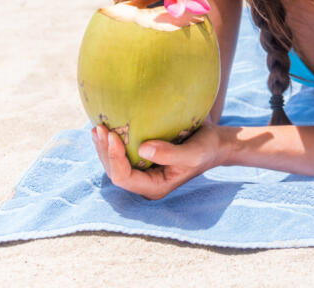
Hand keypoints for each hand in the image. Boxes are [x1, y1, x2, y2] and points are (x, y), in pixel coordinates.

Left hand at [91, 122, 224, 199]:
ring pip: (115, 163)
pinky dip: (113, 141)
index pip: (124, 178)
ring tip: (97, 127)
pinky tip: (107, 127)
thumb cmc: (207, 148)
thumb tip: (143, 149)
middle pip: (114, 171)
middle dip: (104, 151)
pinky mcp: (143, 159)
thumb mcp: (194, 152)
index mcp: (154, 187)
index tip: (113, 135)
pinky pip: (122, 153)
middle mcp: (145, 182)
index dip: (114, 158)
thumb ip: (170, 154)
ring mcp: (143, 171)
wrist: (216, 144)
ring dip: (104, 146)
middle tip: (99, 128)